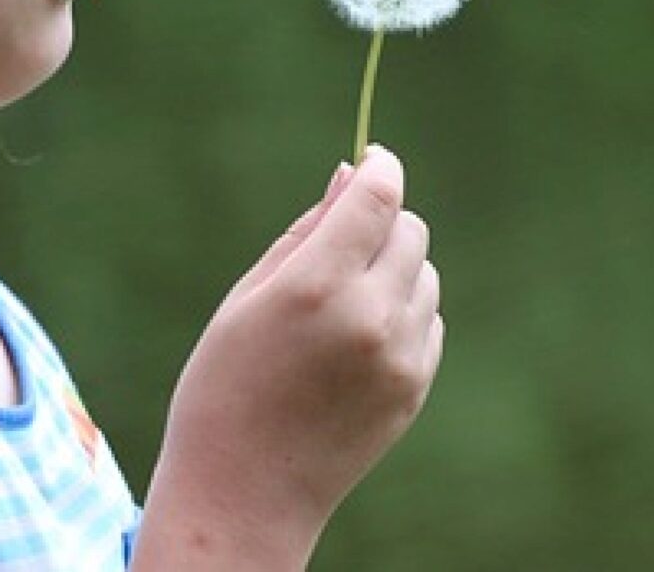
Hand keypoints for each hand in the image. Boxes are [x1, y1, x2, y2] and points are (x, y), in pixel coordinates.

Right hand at [135, 146, 442, 568]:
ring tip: (342, 296)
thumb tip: (350, 174)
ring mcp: (400, 358)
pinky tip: (357, 334)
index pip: (379, 197)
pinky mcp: (415, 389)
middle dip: (383, 217)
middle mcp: (369, 317)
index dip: (380, 166)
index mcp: (318, 285)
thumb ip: (307, 230)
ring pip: (425, 273)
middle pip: (410, 229)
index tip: (372, 158)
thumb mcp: (249, 295)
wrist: (244, 496)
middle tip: (343, 235)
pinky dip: (404, 309)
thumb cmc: (225, 384)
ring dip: (395, 265)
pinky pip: (428, 319)